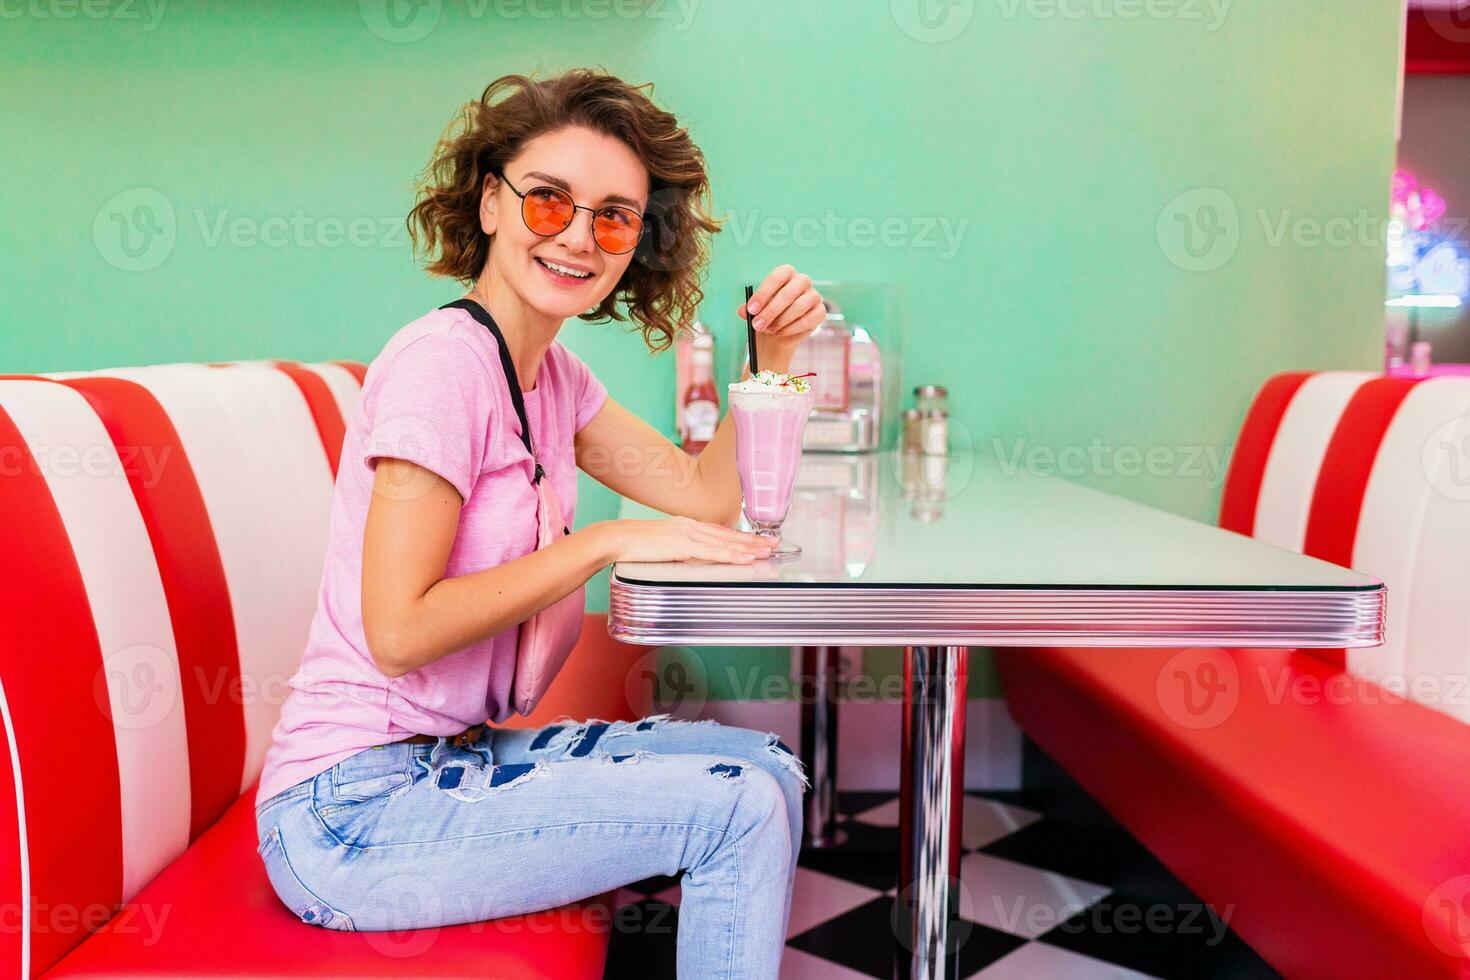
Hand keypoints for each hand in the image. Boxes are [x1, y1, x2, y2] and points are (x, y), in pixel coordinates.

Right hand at [595, 517, 775, 563]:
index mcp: (686, 525)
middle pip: (728, 534)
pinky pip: (712, 551)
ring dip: (748, 548)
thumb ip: (680, 549)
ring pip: (725, 542)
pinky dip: (731, 554)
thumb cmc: (635, 545)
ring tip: (767, 552)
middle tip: (774, 544)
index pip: (720, 531)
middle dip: (752, 540)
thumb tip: (691, 559)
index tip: (758, 541)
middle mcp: (690, 526)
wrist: (616, 538)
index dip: (741, 536)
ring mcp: (686, 534)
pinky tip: (745, 558)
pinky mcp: (681, 545)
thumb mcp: (662, 544)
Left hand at [738, 265, 824, 356]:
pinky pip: (808, 320)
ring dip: (781, 321)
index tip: (751, 310)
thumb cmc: (766, 314)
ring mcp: (814, 296)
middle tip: (757, 325)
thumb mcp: (755, 311)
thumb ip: (748, 309)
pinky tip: (780, 334)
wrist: (777, 331)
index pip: (777, 277)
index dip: (763, 293)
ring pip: (799, 307)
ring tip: (768, 330)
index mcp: (786, 273)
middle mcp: (802, 281)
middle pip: (789, 292)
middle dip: (771, 311)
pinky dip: (792, 329)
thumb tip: (742, 311)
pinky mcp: (820, 312)